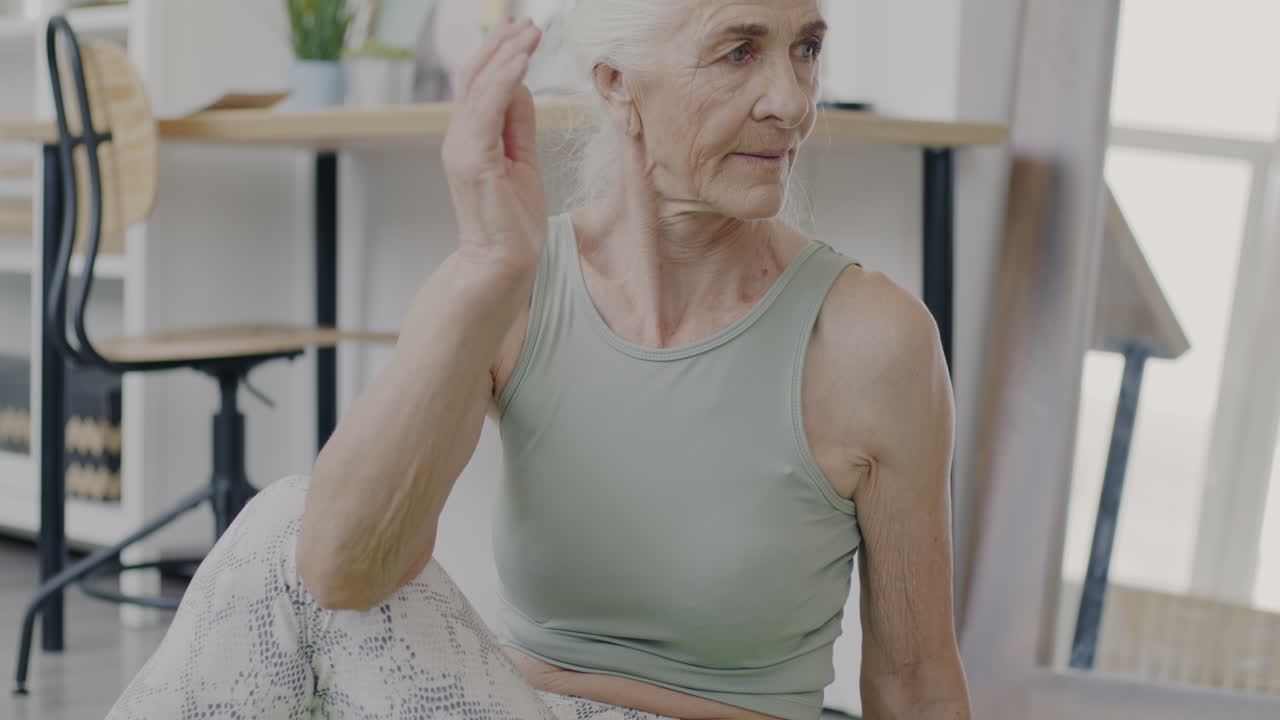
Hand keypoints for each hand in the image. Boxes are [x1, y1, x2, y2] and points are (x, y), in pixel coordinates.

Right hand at [442, 17, 545, 274]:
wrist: (504, 264)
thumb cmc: (514, 221)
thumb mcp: (522, 159)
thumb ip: (518, 123)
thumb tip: (521, 86)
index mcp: (470, 138)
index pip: (479, 85)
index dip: (499, 54)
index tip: (522, 30)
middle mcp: (458, 138)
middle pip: (473, 77)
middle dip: (500, 45)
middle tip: (527, 22)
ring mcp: (461, 148)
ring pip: (479, 88)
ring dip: (506, 55)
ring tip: (530, 33)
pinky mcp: (471, 160)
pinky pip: (486, 110)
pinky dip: (503, 81)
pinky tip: (521, 61)